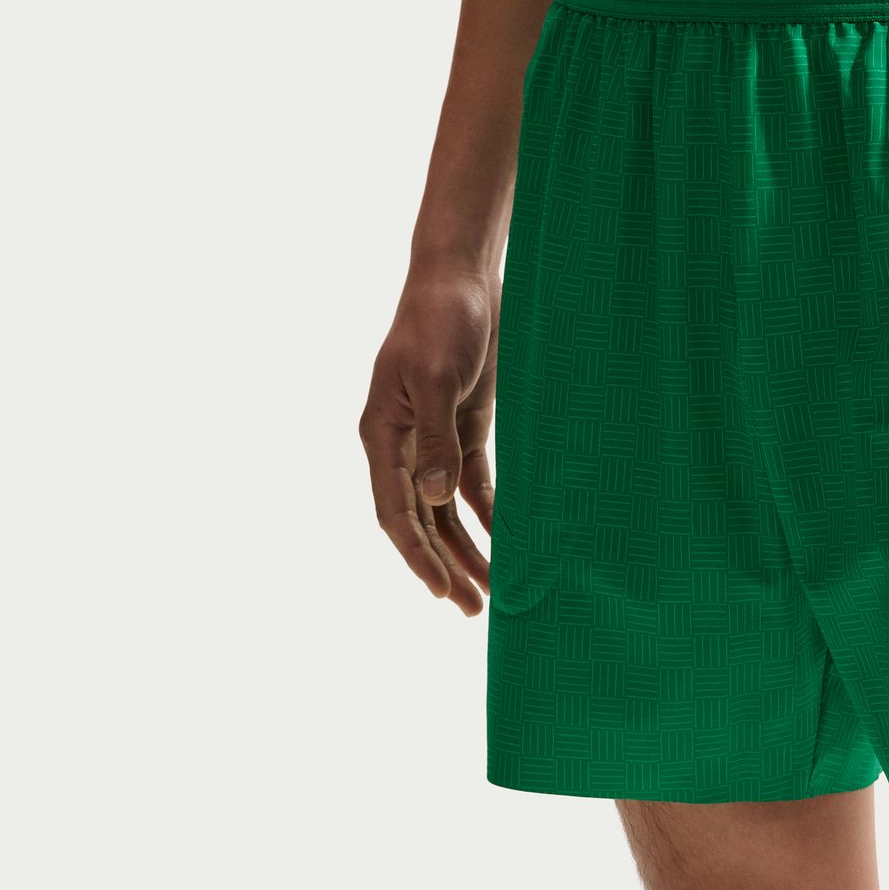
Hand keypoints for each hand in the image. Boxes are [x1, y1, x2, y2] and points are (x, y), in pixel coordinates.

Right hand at [359, 266, 498, 614]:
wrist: (463, 280)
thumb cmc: (441, 321)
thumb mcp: (437, 378)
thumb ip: (437, 440)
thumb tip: (435, 498)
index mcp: (382, 436)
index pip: (395, 512)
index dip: (417, 556)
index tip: (441, 592)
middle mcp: (402, 446)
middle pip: (420, 523)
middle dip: (444, 567)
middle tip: (472, 609)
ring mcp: (432, 440)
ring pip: (445, 512)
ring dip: (466, 550)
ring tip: (491, 591)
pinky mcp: (463, 430)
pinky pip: (472, 487)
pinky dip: (487, 517)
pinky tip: (506, 544)